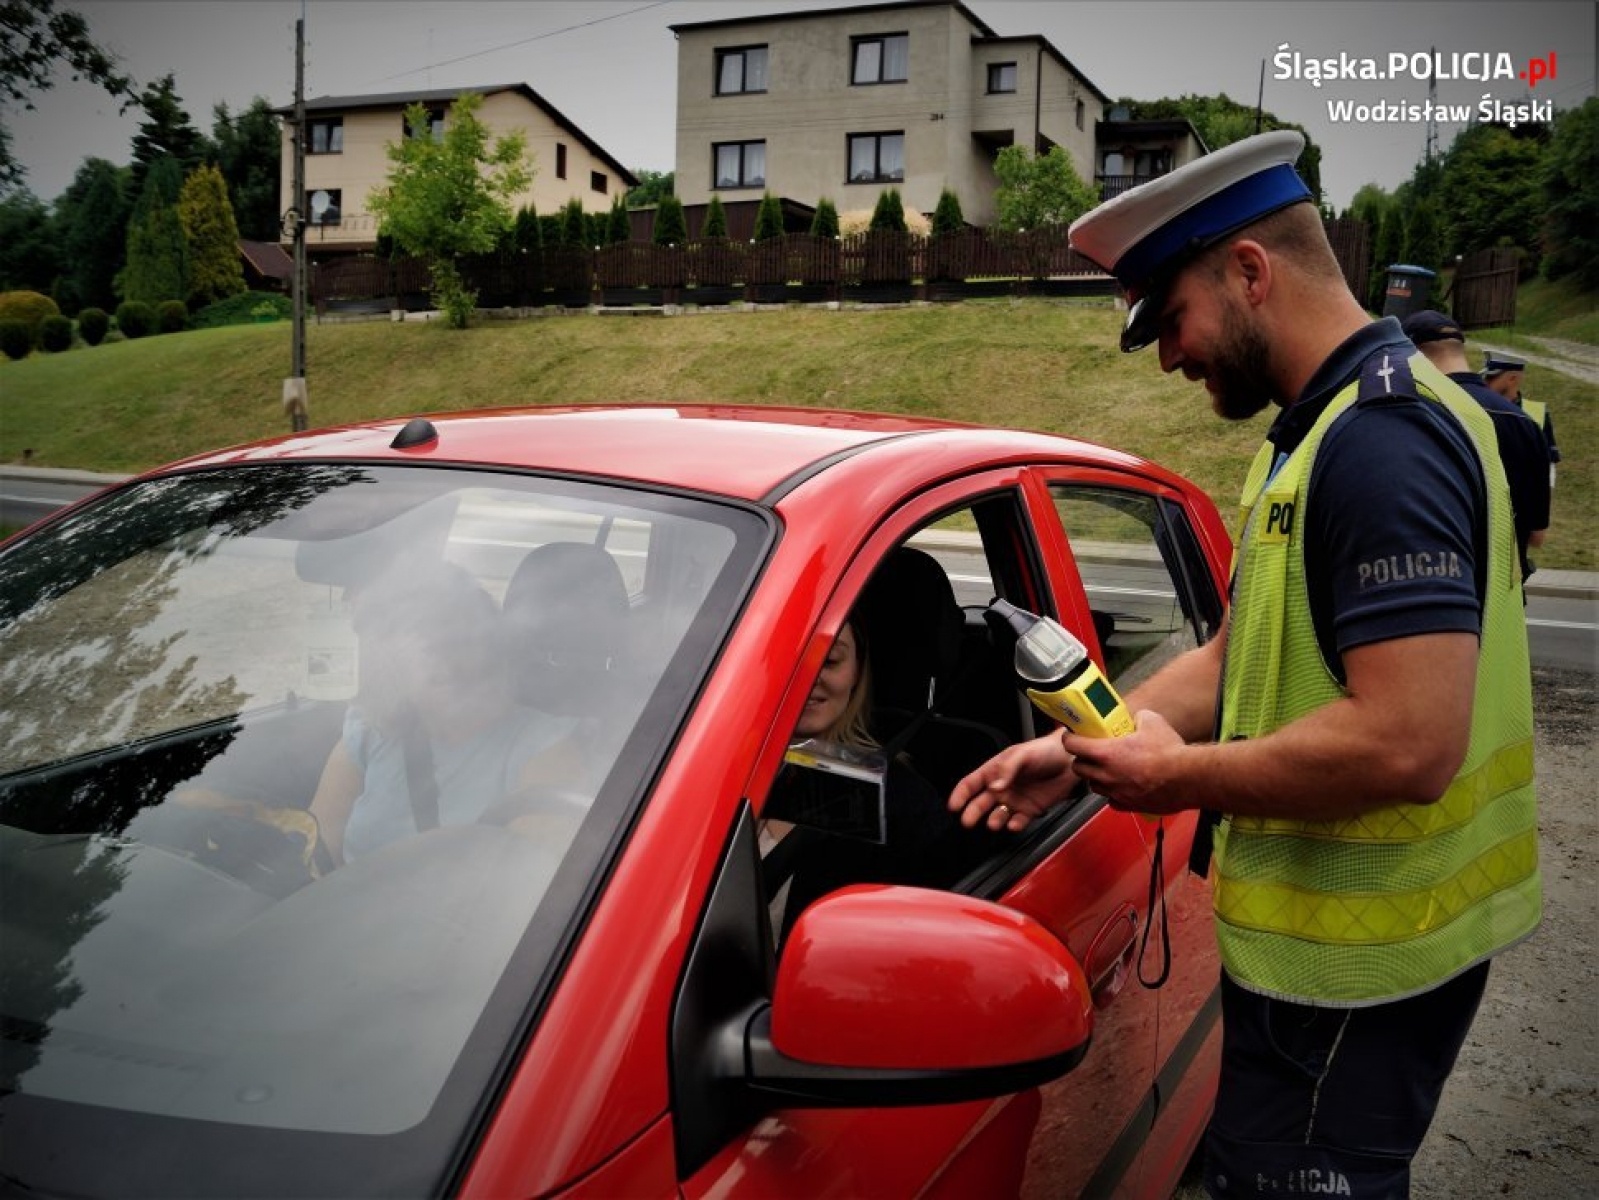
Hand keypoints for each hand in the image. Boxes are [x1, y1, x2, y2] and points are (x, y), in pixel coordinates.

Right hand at [948, 734, 1078, 831]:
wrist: (1071, 760)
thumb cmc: (1046, 750)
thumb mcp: (1023, 754)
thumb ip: (1007, 769)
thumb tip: (994, 786)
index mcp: (995, 771)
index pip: (971, 783)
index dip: (960, 795)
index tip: (954, 806)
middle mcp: (1001, 787)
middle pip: (979, 803)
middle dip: (971, 813)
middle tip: (968, 821)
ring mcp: (1015, 800)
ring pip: (997, 815)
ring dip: (993, 821)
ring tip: (994, 823)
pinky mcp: (1030, 810)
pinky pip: (1018, 822)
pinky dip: (1014, 825)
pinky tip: (1014, 824)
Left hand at [1063, 710, 1188, 814]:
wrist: (1188, 779)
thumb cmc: (1170, 752)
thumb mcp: (1152, 721)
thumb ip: (1138, 718)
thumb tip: (1136, 719)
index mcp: (1107, 753)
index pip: (1073, 746)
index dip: (1070, 739)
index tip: (1071, 736)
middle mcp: (1106, 775)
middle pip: (1078, 769)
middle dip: (1081, 760)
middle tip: (1089, 753)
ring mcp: (1116, 792)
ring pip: (1093, 786)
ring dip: (1095, 778)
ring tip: (1107, 770)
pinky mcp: (1128, 805)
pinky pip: (1111, 801)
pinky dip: (1113, 794)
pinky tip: (1122, 786)